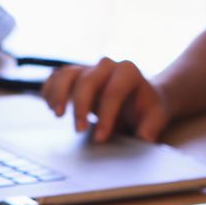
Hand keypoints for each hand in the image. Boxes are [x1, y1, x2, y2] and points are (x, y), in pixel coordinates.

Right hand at [41, 57, 170, 142]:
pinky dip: (50, 89)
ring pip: (68, 74)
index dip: (106, 116)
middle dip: (81, 106)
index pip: (113, 92)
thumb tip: (143, 138)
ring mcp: (89, 68)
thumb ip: (151, 127)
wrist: (140, 98)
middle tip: (79, 130)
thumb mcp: (156, 117)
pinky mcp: (76, 76)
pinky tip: (49, 106)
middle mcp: (107, 65)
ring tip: (57, 114)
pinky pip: (57, 77)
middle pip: (88, 81)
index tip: (100, 138)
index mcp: (129, 72)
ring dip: (59, 93)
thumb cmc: (147, 109)